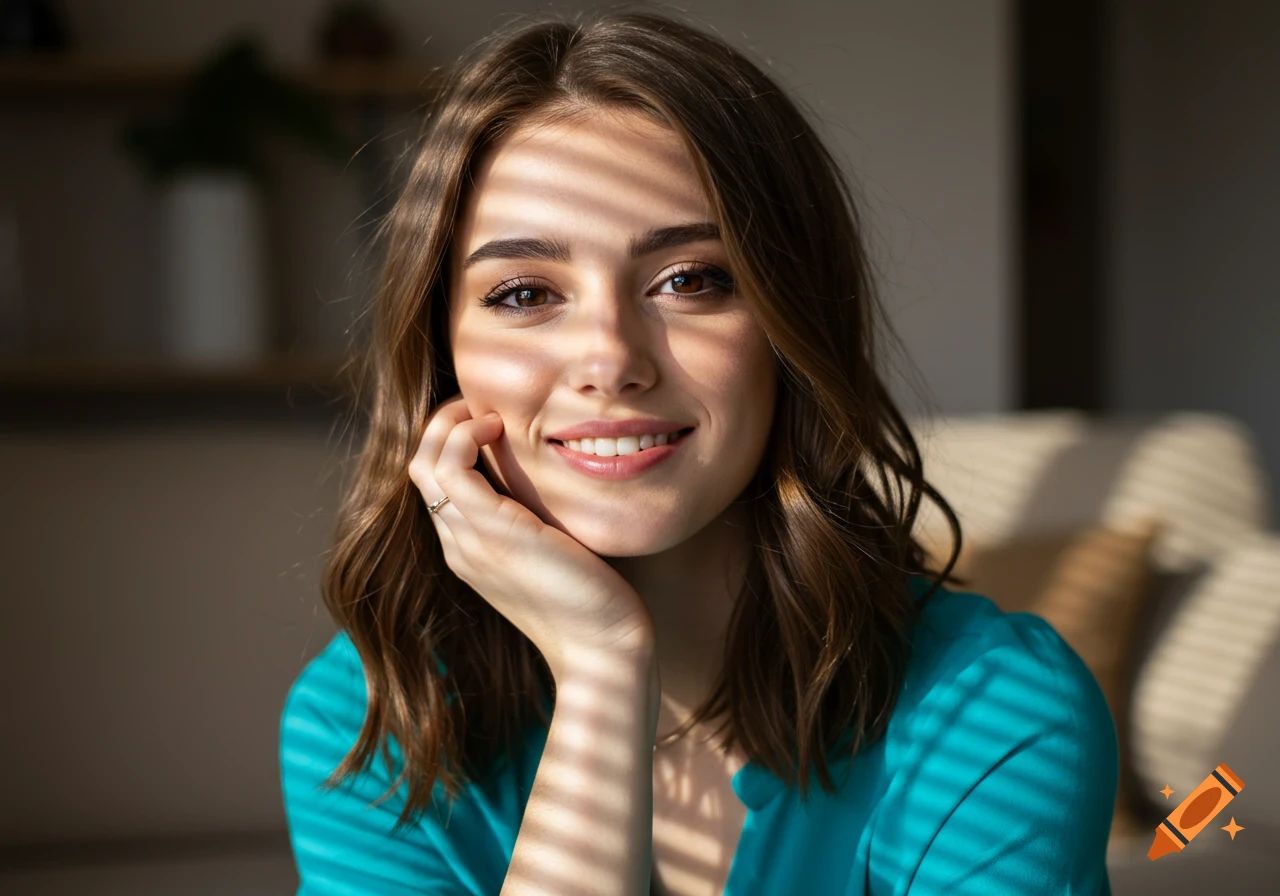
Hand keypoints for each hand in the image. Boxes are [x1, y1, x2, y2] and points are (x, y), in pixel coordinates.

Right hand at [409, 395, 655, 674]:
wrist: (602, 650)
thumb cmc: (593, 605)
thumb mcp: (557, 552)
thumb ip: (539, 521)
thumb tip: (553, 483)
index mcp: (469, 550)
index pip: (435, 482)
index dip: (451, 441)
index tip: (488, 419)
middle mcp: (458, 544)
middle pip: (420, 467)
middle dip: (442, 424)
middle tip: (483, 406)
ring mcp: (469, 539)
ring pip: (425, 462)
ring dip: (449, 422)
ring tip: (488, 413)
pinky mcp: (493, 530)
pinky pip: (451, 466)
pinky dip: (463, 434)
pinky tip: (497, 427)